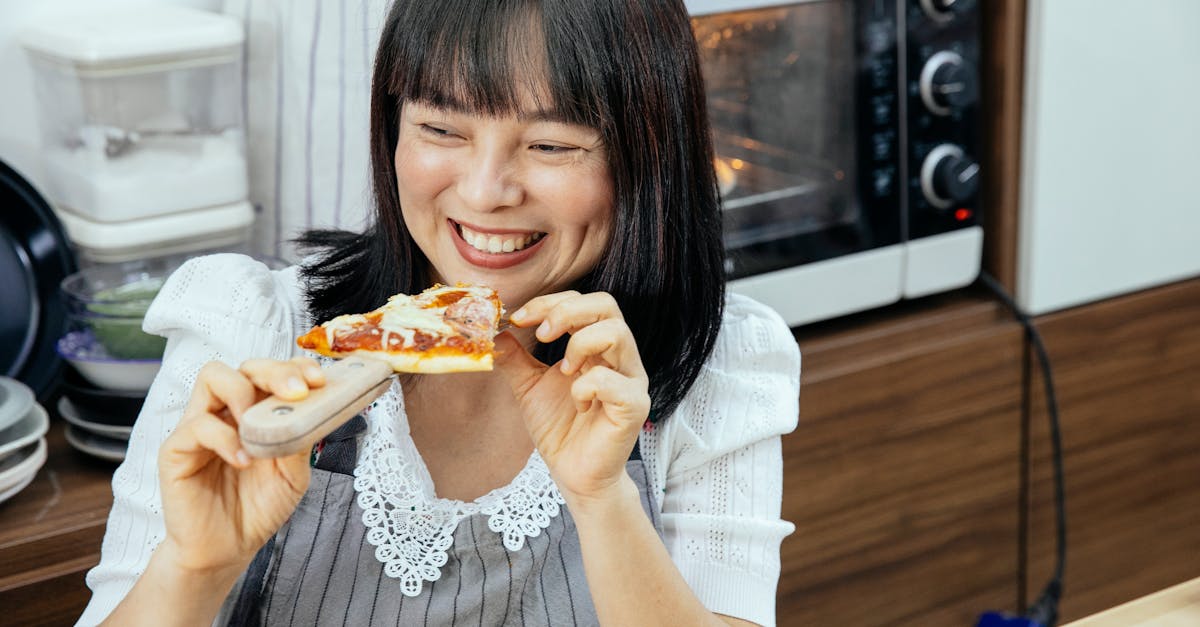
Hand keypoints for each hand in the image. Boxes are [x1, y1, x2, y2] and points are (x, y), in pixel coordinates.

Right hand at [156, 357, 324, 574]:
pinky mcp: (176, 449)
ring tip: (260, 427)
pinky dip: (226, 439)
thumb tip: (312, 410)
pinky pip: (197, 426)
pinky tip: (244, 461)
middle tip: (297, 392)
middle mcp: (226, 412)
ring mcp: (199, 427)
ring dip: (244, 394)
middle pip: (243, 366)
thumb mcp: (293, 474)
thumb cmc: (257, 508)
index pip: (271, 372)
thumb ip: (299, 440)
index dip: (295, 367)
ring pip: (212, 378)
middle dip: (274, 371)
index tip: (319, 380)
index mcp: (255, 413)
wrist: (228, 549)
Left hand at [496, 291, 650, 504]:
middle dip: (565, 312)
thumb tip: (495, 331)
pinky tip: (578, 405)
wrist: (574, 474)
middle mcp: (620, 357)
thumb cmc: (560, 429)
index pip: (584, 302)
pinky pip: (611, 381)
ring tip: (563, 372)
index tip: (518, 319)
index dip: (549, 303)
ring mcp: (631, 380)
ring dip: (579, 345)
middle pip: (606, 305)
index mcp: (599, 346)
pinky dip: (585, 387)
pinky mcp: (634, 406)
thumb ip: (515, 357)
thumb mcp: (529, 386)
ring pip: (617, 333)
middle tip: (540, 334)